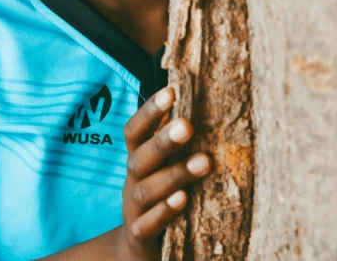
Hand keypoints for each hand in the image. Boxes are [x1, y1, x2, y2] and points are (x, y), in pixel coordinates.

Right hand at [118, 87, 210, 260]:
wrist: (138, 245)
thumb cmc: (158, 189)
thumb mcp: (161, 162)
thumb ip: (170, 133)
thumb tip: (191, 93)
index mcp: (137, 157)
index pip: (134, 130)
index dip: (149, 111)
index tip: (170, 91)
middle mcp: (132, 180)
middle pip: (139, 158)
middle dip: (162, 141)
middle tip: (187, 125)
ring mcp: (133, 209)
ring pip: (146, 191)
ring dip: (174, 175)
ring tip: (204, 162)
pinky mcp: (140, 235)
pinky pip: (147, 225)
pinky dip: (163, 212)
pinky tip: (183, 199)